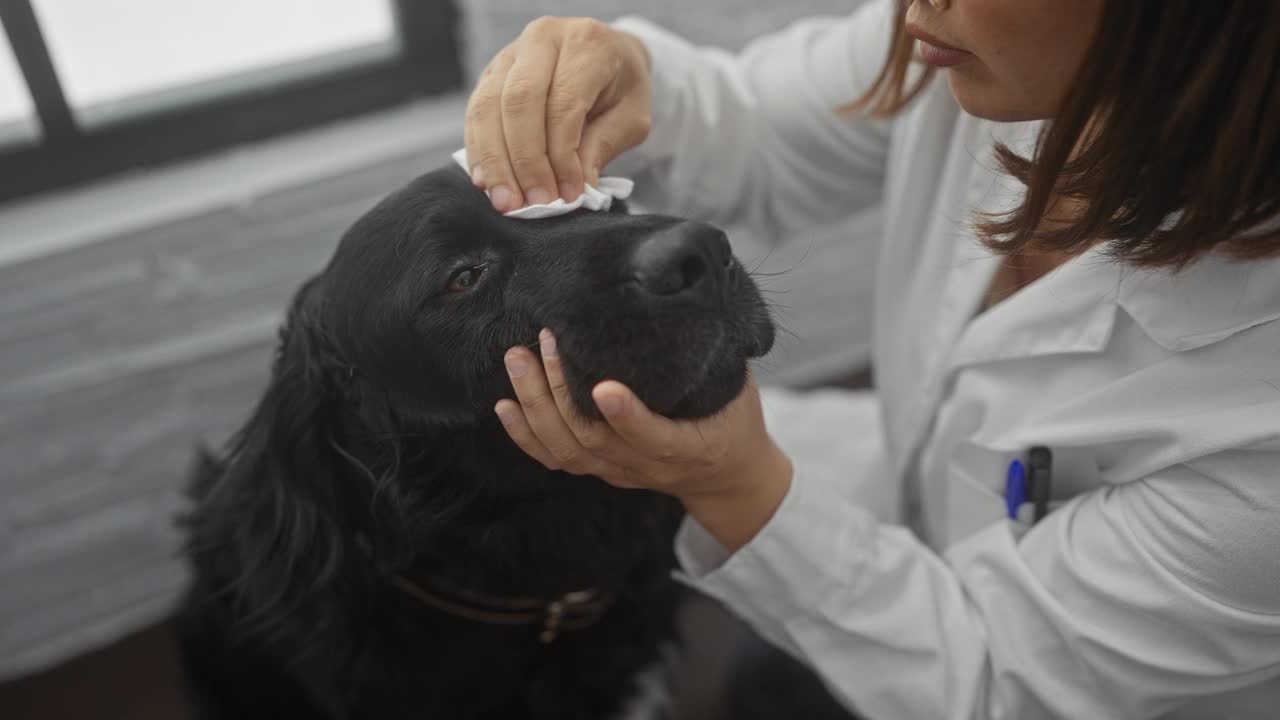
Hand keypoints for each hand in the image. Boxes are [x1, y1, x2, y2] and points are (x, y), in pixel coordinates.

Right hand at [464, 17, 652, 211]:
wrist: (609, 57)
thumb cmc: (622, 88)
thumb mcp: (631, 118)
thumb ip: (604, 146)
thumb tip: (575, 185)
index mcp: (586, 43)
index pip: (563, 104)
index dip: (561, 155)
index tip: (568, 194)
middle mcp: (542, 38)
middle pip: (518, 102)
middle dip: (524, 161)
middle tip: (534, 202)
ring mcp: (510, 53)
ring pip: (488, 107)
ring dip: (495, 161)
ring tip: (507, 202)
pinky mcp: (491, 73)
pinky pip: (475, 113)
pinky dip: (479, 151)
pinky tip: (487, 182)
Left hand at [495, 330, 793, 550]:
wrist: (726, 474)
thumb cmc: (732, 418)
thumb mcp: (737, 387)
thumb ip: (709, 354)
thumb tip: (689, 292)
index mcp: (689, 446)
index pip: (653, 437)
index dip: (627, 417)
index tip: (604, 386)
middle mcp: (647, 465)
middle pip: (592, 439)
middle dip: (560, 390)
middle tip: (543, 342)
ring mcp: (618, 471)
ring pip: (567, 449)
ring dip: (536, 405)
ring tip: (518, 359)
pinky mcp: (600, 470)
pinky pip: (555, 459)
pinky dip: (526, 436)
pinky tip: (505, 407)